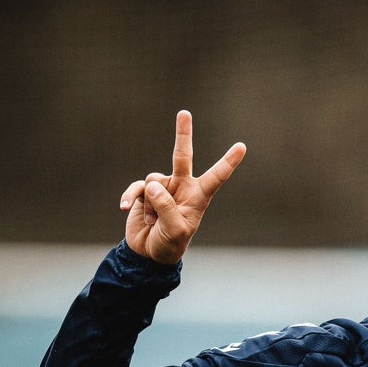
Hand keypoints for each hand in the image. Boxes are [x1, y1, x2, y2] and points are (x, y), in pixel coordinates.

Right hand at [120, 111, 245, 264]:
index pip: (216, 176)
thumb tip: (152, 184)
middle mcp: (182, 187)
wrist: (149, 253)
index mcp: (199, 196)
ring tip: (153, 221)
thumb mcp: (174, 230)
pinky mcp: (143, 191)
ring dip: (150, 203)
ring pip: (152, 180)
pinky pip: (135, 188)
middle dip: (183, 134)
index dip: (228, 162)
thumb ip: (165, 207)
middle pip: (182, 156)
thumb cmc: (170, 244)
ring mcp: (162, 187)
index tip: (242, 146)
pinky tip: (125, 209)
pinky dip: (130, 198)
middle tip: (184, 112)